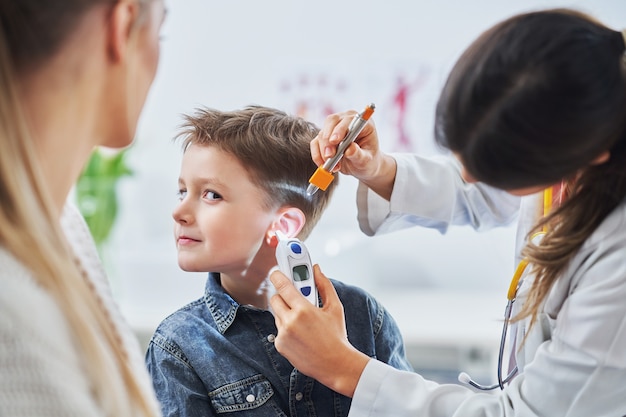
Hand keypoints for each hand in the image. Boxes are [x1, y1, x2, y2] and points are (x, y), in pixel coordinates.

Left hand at [269, 265, 369, 396]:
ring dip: (285, 312)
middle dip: (282, 295)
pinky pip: (278, 329)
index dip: (278, 276)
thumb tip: (317, 269)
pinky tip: (300, 333)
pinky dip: (286, 328)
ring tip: (303, 319)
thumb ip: (324, 285)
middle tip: (294, 296)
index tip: (277, 272)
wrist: (335, 364)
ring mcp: (283, 335)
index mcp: (303, 310)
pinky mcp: (280, 346)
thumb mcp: (335, 307)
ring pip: (276, 314)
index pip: (282, 286)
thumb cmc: (337, 335)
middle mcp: (290, 322)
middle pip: (275, 299)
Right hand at [311, 109, 396, 199]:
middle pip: (331, 122)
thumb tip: (349, 149)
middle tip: (329, 156)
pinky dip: (317, 155)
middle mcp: (347, 121)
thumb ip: (358, 154)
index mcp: (361, 123)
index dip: (340, 129)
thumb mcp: (366, 160)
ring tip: (333, 166)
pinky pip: (315, 143)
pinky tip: (324, 165)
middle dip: (328, 140)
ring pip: (322, 134)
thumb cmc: (368, 161)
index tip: (335, 141)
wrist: (362, 166)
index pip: (348, 120)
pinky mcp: (325, 137)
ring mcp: (334, 128)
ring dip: (324, 151)